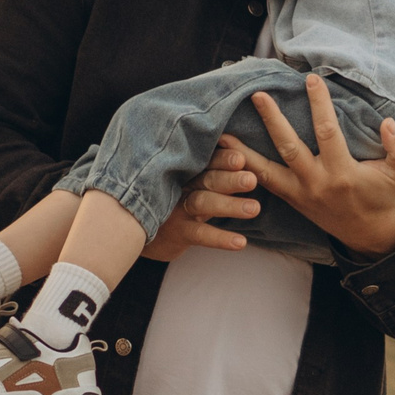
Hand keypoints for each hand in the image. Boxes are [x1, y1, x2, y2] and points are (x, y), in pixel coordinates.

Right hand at [142, 140, 264, 260]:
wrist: (139, 226)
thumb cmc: (173, 195)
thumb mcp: (188, 177)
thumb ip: (209, 166)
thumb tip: (242, 152)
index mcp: (189, 168)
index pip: (207, 159)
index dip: (223, 158)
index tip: (241, 158)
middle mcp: (182, 185)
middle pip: (207, 179)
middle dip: (229, 179)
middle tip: (252, 179)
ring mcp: (177, 208)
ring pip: (204, 203)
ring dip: (229, 205)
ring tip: (255, 208)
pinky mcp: (177, 231)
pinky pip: (200, 234)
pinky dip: (220, 238)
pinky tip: (241, 243)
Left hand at [244, 75, 394, 257]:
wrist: (369, 234)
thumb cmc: (385, 197)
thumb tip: (388, 122)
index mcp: (342, 173)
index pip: (327, 132)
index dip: (319, 104)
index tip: (311, 79)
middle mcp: (316, 183)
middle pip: (288, 148)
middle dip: (272, 121)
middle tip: (258, 95)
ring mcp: (300, 193)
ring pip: (265, 171)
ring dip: (244, 151)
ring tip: (223, 132)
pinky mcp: (290, 199)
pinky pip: (263, 184)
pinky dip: (244, 170)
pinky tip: (227, 156)